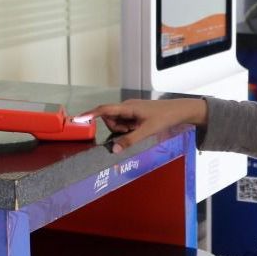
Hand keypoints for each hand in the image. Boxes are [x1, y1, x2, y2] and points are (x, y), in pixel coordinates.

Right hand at [82, 98, 207, 152]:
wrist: (179, 111)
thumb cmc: (164, 117)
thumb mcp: (147, 131)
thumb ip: (129, 140)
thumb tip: (113, 150)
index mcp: (127, 107)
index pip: (104, 110)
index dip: (90, 114)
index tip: (77, 118)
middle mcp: (126, 106)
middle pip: (109, 118)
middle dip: (116, 128)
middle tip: (132, 131)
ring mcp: (131, 109)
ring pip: (117, 121)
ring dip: (124, 129)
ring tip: (139, 129)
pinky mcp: (135, 112)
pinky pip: (125, 122)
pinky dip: (129, 127)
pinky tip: (140, 128)